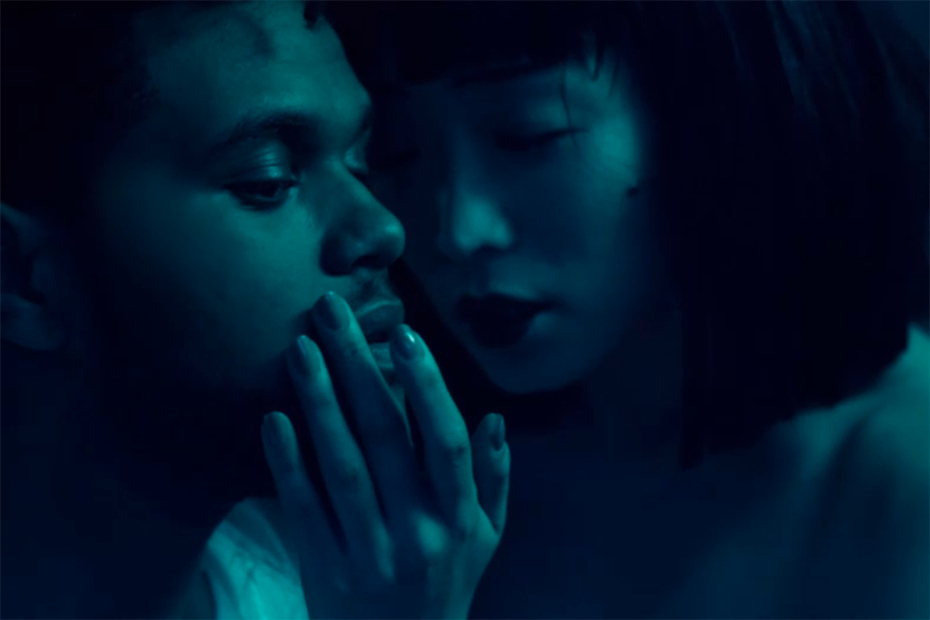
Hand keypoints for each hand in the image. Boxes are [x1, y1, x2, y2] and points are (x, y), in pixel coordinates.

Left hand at [262, 292, 509, 618]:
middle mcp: (418, 531)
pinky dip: (288, 463)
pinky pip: (304, 509)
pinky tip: (274, 418)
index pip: (446, 440)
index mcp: (460, 517)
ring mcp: (369, 552)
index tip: (402, 333)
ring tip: (300, 349)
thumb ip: (493, 479)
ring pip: (342, 465)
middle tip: (329, 310)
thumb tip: (494, 419)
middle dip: (357, 366)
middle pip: (385, 436)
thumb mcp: (487, 538)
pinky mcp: (325, 570)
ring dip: (319, 402)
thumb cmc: (448, 585)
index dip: (427, 385)